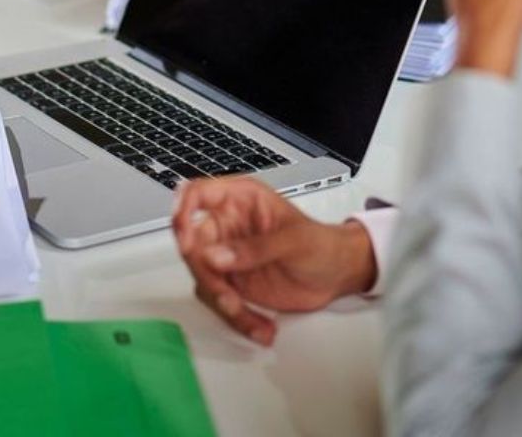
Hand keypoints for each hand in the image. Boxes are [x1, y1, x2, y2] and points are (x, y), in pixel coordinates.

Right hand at [173, 177, 375, 345]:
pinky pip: (218, 301)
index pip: (197, 194)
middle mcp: (227, 225)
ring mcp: (226, 255)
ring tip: (248, 316)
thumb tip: (216, 255)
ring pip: (202, 277)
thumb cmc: (322, 245)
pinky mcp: (232, 282)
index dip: (183, 211)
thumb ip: (254, 248)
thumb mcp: (293, 241)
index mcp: (239, 200)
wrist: (338, 276)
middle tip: (226, 295)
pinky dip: (235, 318)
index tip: (185, 238)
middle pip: (192, 243)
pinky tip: (261, 327)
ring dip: (222, 301)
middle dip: (206, 274)